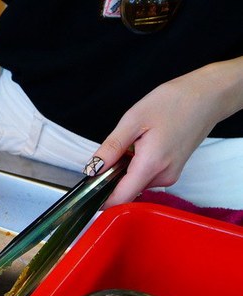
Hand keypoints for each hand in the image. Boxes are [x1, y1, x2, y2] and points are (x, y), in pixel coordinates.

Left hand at [87, 58, 242, 206]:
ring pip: (135, 183)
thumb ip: (111, 148)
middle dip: (112, 178)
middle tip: (112, 152)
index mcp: (151, 165)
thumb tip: (92, 169)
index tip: (88, 188)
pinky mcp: (172, 171)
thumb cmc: (174, 102)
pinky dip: (137, 166)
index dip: (100, 198)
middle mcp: (162, 177)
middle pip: (125, 191)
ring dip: (125, 170)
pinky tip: (143, 146)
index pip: (120, 199)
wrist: (208, 96)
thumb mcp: (133, 120)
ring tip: (133, 144)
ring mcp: (169, 175)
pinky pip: (145, 176)